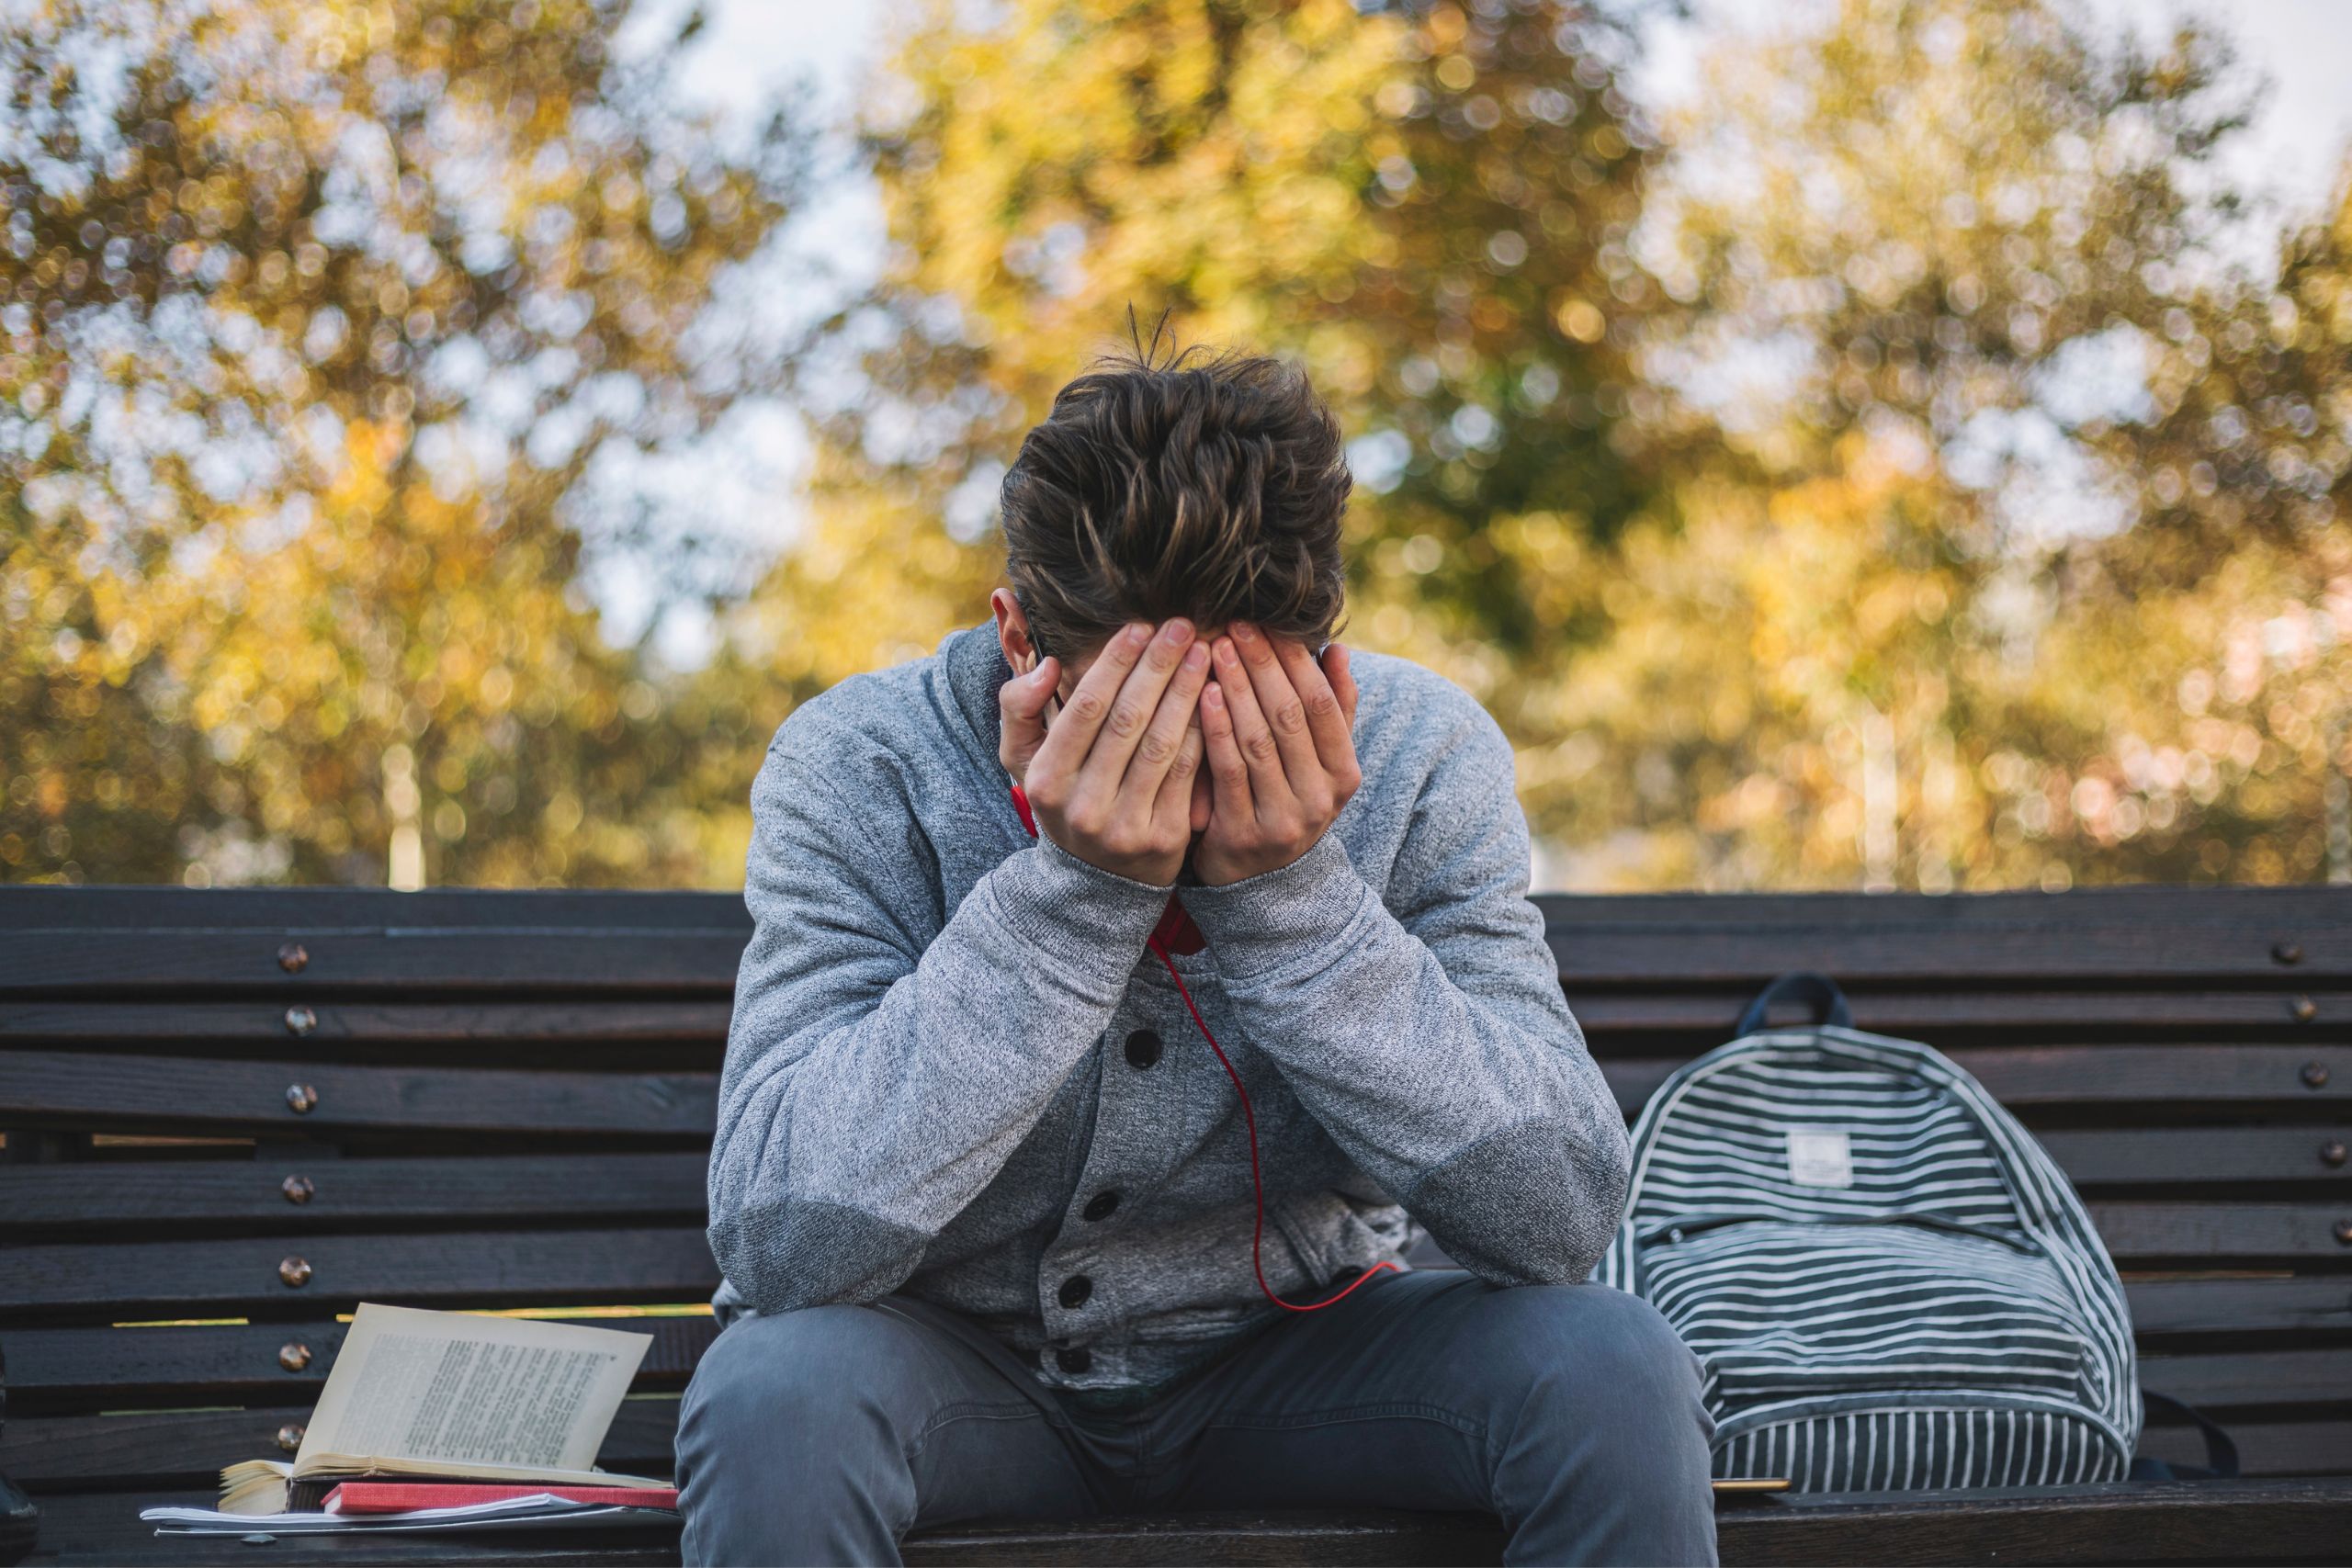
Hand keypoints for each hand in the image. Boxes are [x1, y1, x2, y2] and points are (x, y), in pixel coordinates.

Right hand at [998, 618, 1209, 885]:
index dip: (1114, 663)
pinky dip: (1203, 729)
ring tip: (1203, 651)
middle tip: (1180, 626)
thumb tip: (1048, 665)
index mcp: (1045, 781)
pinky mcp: (1165, 839)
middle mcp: (1083, 806)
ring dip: (1186, 691)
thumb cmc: (1063, 799)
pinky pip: (1188, 772)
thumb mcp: (1024, 760)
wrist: (1095, 882)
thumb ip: (1018, 707)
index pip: (1085, 709)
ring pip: (1162, 743)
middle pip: (1127, 721)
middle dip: (1157, 666)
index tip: (1139, 627)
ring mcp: (1126, 826)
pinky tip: (1216, 695)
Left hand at [1193, 623, 1361, 885]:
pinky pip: (1228, 771)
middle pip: (1290, 717)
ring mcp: (1283, 820)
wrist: (1259, 882)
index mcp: (1344, 775)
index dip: (1296, 661)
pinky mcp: (1243, 834)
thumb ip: (1334, 712)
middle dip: (1262, 665)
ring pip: (1258, 740)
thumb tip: (1339, 651)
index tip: (1269, 623)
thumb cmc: (1285, 800)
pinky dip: (1216, 729)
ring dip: (1236, 689)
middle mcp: (1320, 799)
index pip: (1323, 705)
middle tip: (1235, 625)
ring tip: (1214, 648)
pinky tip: (1202, 694)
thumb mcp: (1319, 764)